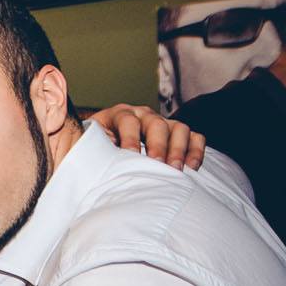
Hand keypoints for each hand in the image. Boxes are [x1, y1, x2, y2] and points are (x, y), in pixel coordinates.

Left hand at [88, 104, 204, 169]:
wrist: (106, 149)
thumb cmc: (97, 151)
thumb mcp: (90, 146)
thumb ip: (91, 148)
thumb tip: (92, 157)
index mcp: (118, 115)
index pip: (127, 120)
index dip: (130, 137)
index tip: (130, 156)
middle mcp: (143, 115)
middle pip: (156, 123)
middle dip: (158, 145)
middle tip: (157, 165)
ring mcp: (163, 123)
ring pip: (179, 128)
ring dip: (178, 149)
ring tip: (175, 170)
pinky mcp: (178, 134)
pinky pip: (194, 136)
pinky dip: (196, 150)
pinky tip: (191, 168)